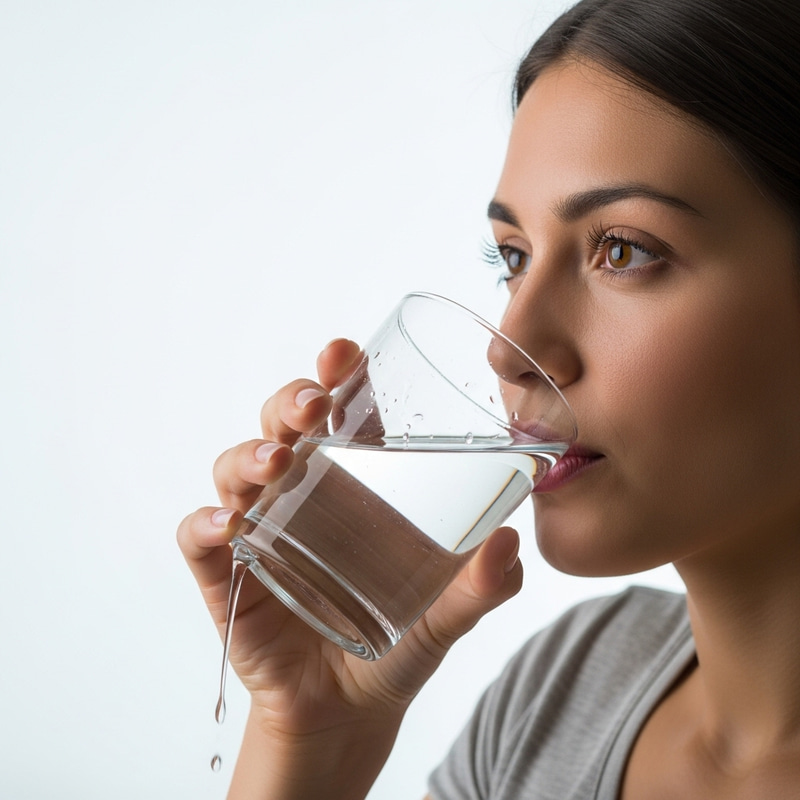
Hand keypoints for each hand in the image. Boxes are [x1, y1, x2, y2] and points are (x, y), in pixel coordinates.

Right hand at [177, 337, 523, 797]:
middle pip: (282, 424)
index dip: (337, 373)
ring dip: (249, 455)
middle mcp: (304, 491)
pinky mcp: (229, 576)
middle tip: (314, 407)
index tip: (344, 353)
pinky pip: (202, 539)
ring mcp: (262, 530)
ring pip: (237, 468)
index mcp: (357, 480)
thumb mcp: (450, 612)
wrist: (352, 710)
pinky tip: (228, 530)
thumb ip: (484, 585)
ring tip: (277, 464)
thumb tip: (509, 543)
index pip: (342, 410)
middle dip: (291, 402)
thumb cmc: (400, 641)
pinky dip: (206, 526)